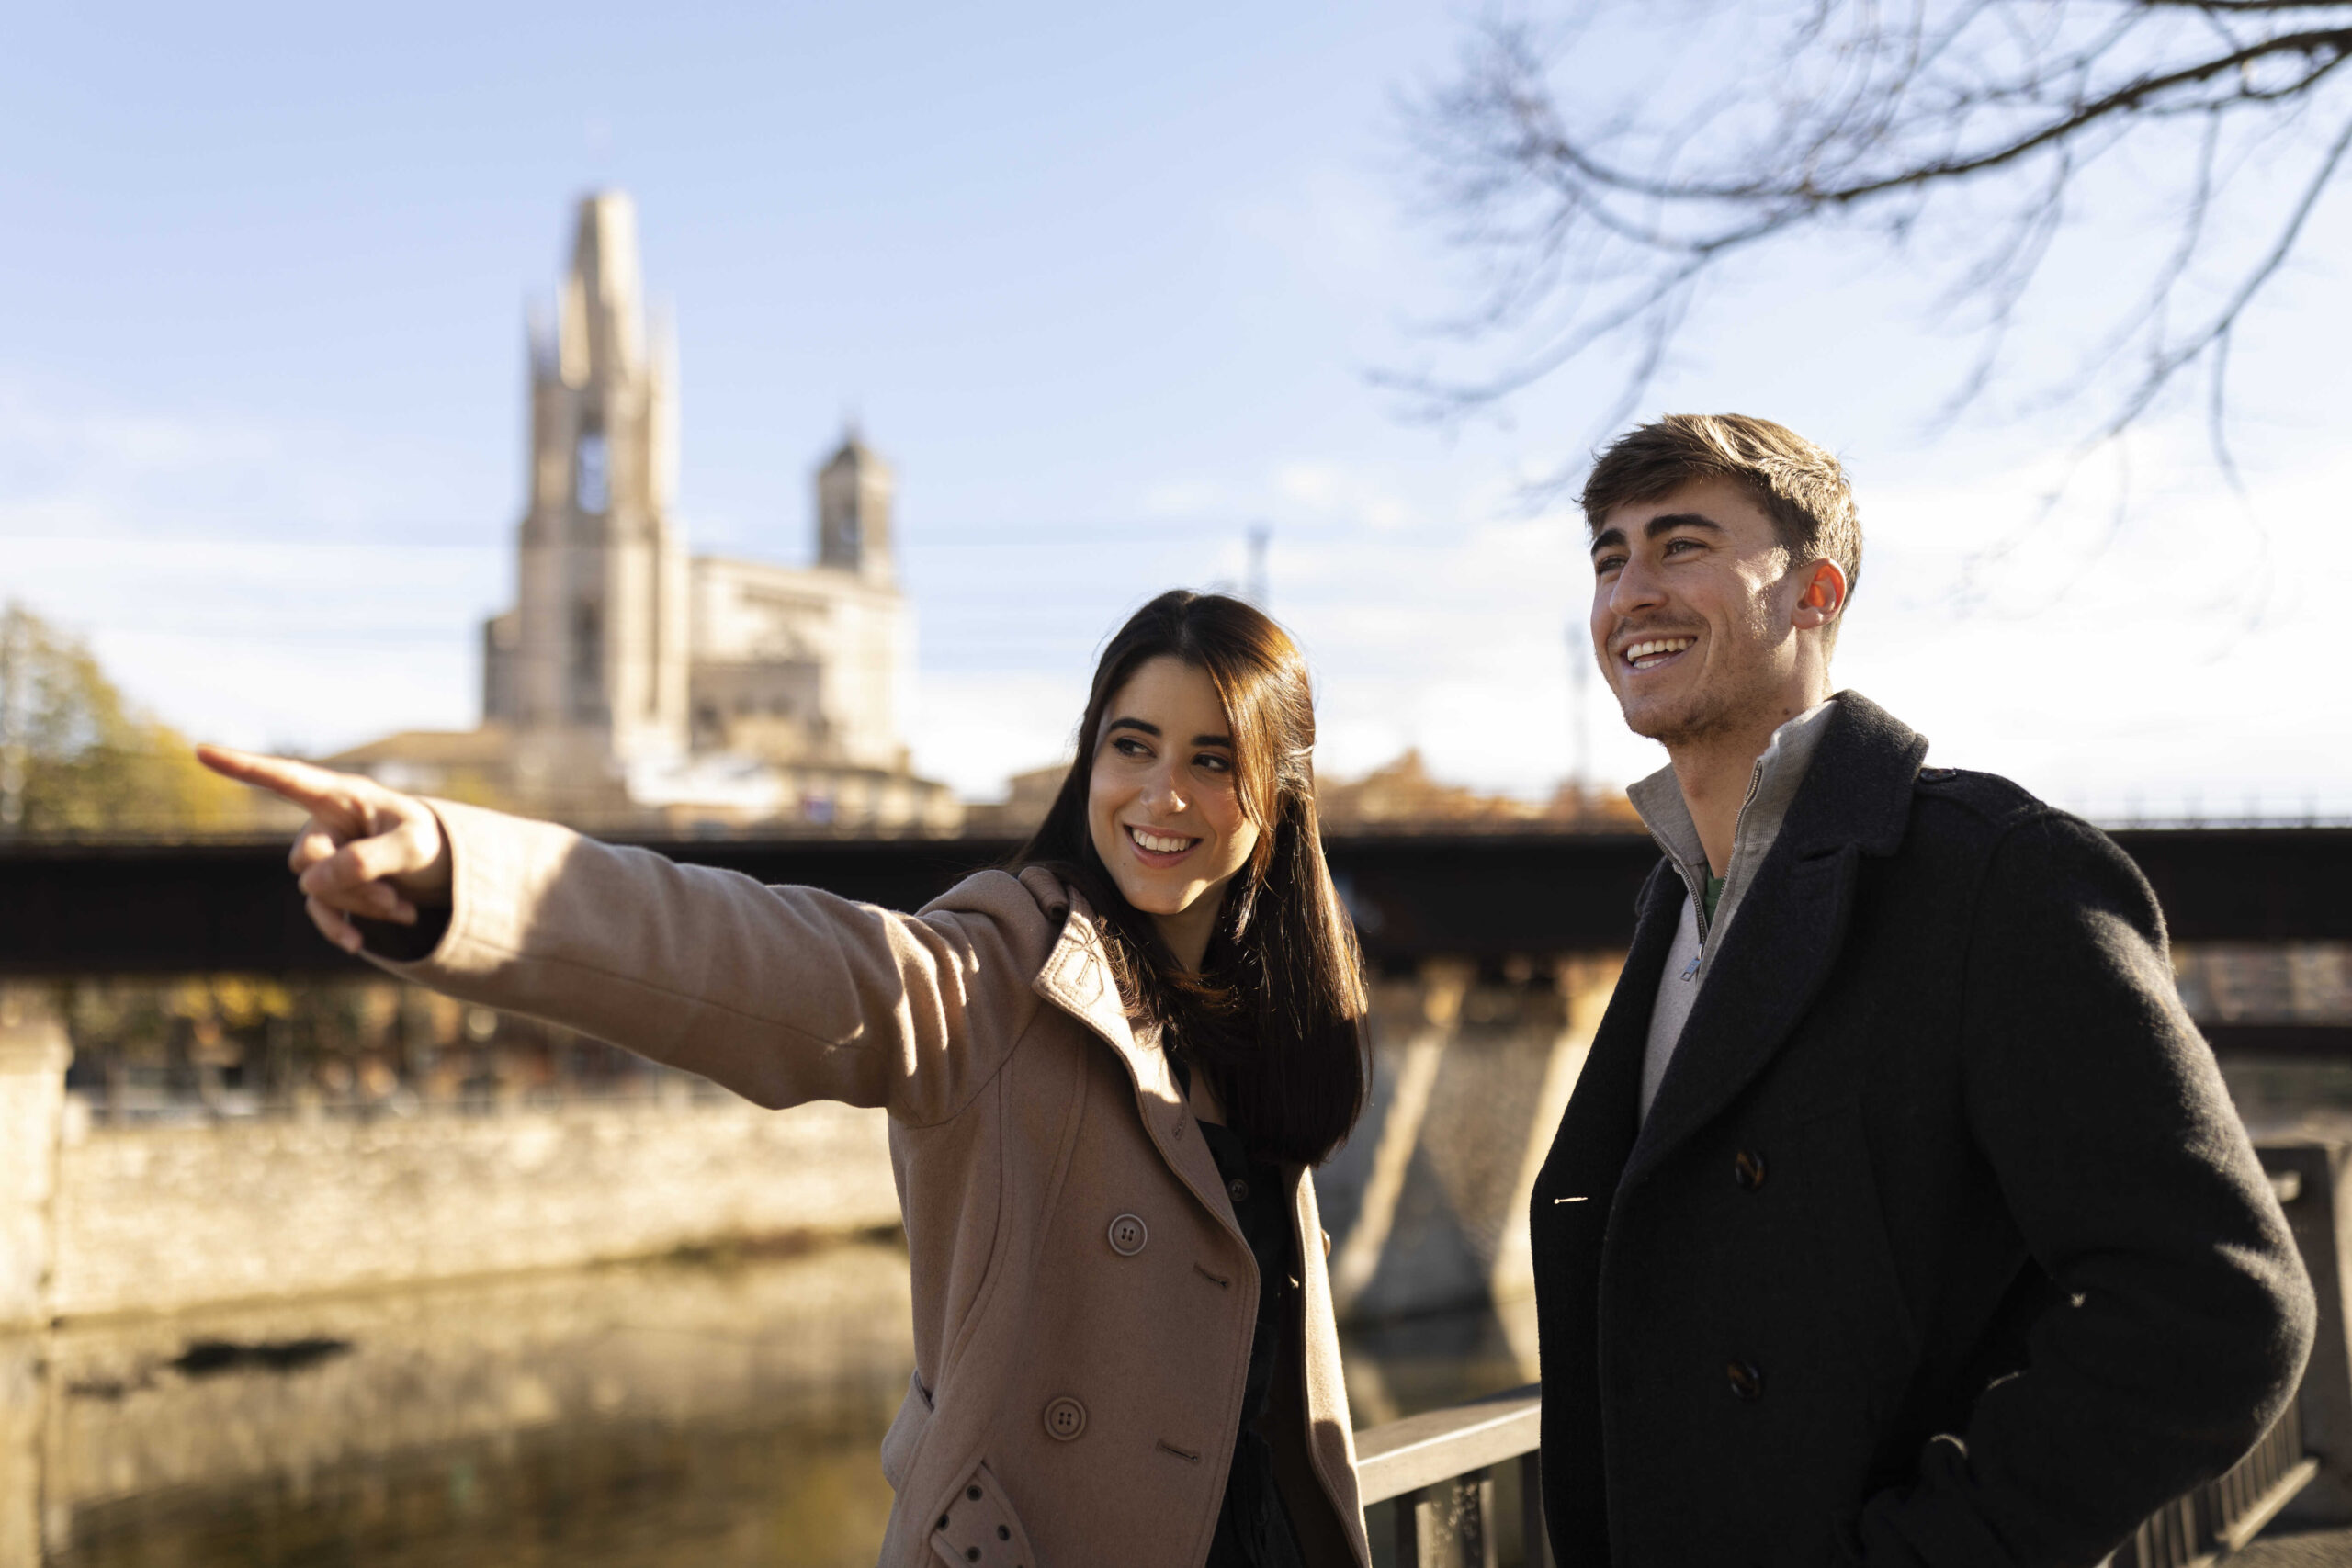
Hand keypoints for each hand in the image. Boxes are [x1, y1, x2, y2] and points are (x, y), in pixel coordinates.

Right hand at [195, 745, 453, 954]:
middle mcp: (323, 824)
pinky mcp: (327, 889)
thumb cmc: (429, 843)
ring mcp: (321, 858)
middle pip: (307, 858)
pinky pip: (319, 913)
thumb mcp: (414, 846)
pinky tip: (358, 944)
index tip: (201, 750)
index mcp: (341, 796)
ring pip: (317, 891)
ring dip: (360, 906)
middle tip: (396, 896)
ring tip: (405, 908)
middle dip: (350, 883)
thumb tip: (311, 883)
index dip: (243, 766)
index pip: (285, 778)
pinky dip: (341, 928)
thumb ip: (368, 859)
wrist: (441, 871)